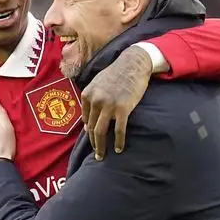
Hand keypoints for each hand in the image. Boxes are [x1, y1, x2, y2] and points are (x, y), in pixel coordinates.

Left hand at [81, 44, 153, 158]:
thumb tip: (87, 122)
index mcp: (87, 94)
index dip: (89, 131)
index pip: (85, 119)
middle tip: (97, 154)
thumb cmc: (116, 73)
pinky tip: (119, 149)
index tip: (93, 138)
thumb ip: (91, 99)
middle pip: (91, 128)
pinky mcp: (123, 109)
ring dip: (101, 147)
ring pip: (101, 132)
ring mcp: (109, 105)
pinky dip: (118, 142)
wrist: (133, 63)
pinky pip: (118, 131)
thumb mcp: (97, 83)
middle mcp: (95, 101)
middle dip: (93, 143)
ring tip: (102, 156)